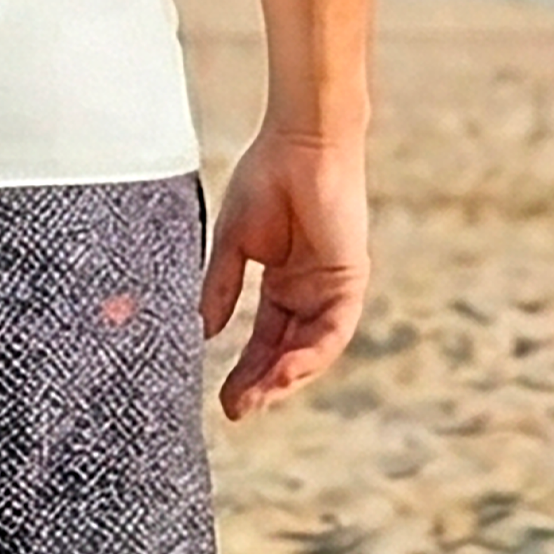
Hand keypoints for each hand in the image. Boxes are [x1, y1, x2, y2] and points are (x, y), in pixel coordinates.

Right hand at [200, 124, 369, 421]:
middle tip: (236, 411)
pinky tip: (283, 372)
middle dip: (262, 383)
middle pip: (287, 351)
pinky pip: (332, 331)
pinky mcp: (350, 280)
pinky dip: (309, 354)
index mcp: (283, 282)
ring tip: (253, 400)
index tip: (223, 400)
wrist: (299, 143)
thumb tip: (204, 332)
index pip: (265, 339)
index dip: (245, 369)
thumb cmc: (266, 178)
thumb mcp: (233, 243)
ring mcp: (331, 289)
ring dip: (284, 378)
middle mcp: (309, 292)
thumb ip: (220, 287)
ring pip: (312, 350)